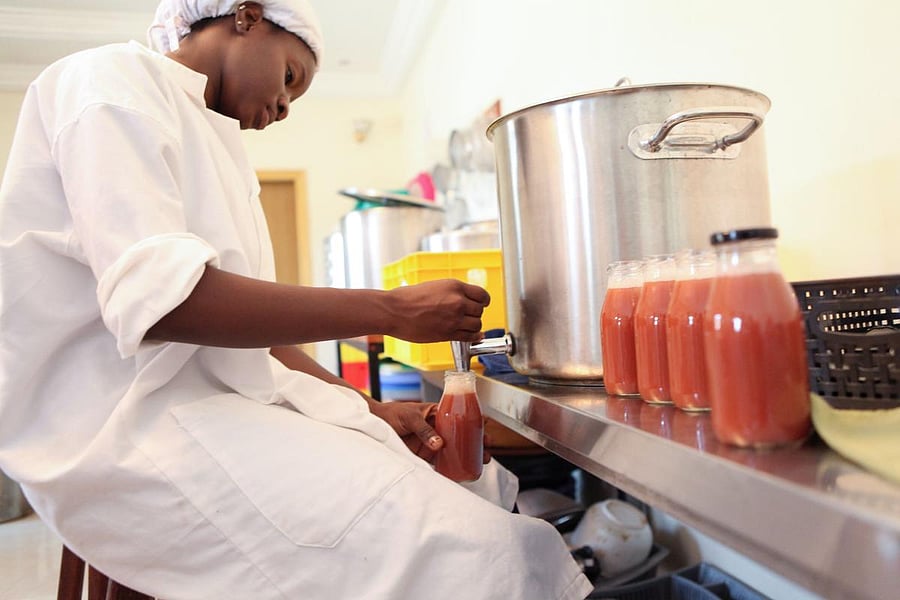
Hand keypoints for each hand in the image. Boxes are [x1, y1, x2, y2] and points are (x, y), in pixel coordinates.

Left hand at [369, 400, 492, 465]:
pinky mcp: (424, 454)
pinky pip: (441, 461)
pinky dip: (452, 467)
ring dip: (468, 455)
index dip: (475, 422)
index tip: (486, 430)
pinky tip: (461, 471)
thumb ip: (424, 430)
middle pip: (462, 434)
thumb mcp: (409, 417)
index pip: (460, 415)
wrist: (373, 424)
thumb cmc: (390, 414)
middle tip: (488, 451)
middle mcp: (437, 427)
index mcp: (437, 413)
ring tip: (481, 462)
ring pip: (455, 448)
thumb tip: (439, 444)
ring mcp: (432, 441)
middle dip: (477, 442)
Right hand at [386, 279, 489, 342]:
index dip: (482, 301)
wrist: (394, 311)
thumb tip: (463, 301)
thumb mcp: (435, 286)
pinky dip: (473, 338)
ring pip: (477, 325)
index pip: (482, 295)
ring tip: (465, 326)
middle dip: (475, 314)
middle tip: (467, 316)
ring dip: (473, 326)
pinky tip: (471, 336)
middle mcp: (458, 302)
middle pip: (480, 311)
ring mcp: (454, 319)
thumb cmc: (408, 298)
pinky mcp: (448, 333)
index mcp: (455, 286)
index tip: (480, 304)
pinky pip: (470, 337)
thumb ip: (452, 293)